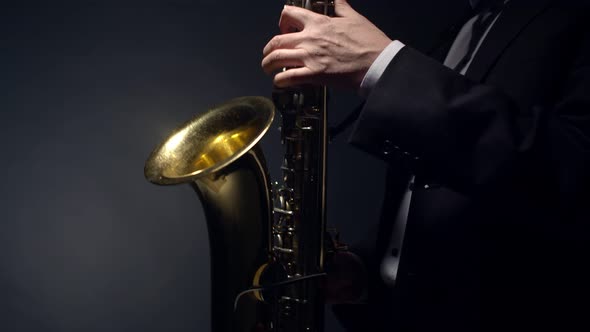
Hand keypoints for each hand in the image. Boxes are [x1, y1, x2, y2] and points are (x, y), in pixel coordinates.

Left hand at [261, 0, 391, 90]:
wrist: (377, 63)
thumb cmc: (369, 42)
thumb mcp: (354, 17)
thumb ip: (340, 6)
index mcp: (318, 22)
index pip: (289, 14)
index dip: (281, 21)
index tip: (283, 29)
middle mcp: (310, 38)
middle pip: (277, 40)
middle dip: (269, 49)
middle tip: (269, 54)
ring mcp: (310, 57)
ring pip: (277, 59)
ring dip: (268, 65)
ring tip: (268, 69)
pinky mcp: (314, 74)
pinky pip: (288, 77)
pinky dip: (280, 81)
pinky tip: (280, 82)